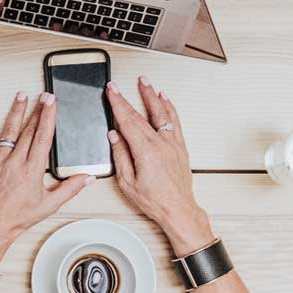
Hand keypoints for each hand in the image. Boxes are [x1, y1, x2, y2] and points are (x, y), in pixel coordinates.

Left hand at [0, 92, 92, 267]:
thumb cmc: (19, 217)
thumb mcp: (49, 205)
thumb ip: (70, 189)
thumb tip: (88, 178)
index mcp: (32, 170)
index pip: (42, 138)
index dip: (48, 118)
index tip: (52, 103)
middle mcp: (15, 162)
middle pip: (28, 131)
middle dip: (37, 111)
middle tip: (43, 95)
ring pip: (8, 132)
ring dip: (16, 112)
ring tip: (21, 95)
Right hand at [105, 78, 213, 253]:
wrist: (178, 210)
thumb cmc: (155, 201)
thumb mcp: (127, 182)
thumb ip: (120, 156)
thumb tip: (114, 136)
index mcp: (146, 151)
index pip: (127, 121)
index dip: (118, 103)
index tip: (111, 91)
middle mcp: (161, 144)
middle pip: (141, 115)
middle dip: (128, 98)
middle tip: (119, 86)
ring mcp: (172, 144)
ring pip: (161, 114)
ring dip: (152, 96)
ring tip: (145, 83)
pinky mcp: (180, 147)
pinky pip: (174, 122)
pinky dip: (169, 109)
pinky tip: (165, 100)